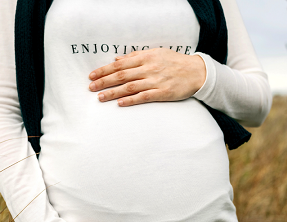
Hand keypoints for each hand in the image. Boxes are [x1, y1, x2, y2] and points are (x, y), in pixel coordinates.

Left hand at [88, 47, 205, 106]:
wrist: (196, 72)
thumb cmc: (174, 62)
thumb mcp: (155, 53)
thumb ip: (135, 56)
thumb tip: (117, 59)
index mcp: (145, 57)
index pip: (119, 64)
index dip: (104, 70)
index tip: (92, 75)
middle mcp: (148, 68)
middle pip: (121, 75)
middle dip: (103, 82)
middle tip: (90, 88)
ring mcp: (155, 81)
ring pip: (129, 87)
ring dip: (113, 92)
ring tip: (100, 98)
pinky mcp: (162, 92)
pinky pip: (143, 97)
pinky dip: (130, 100)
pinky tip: (120, 104)